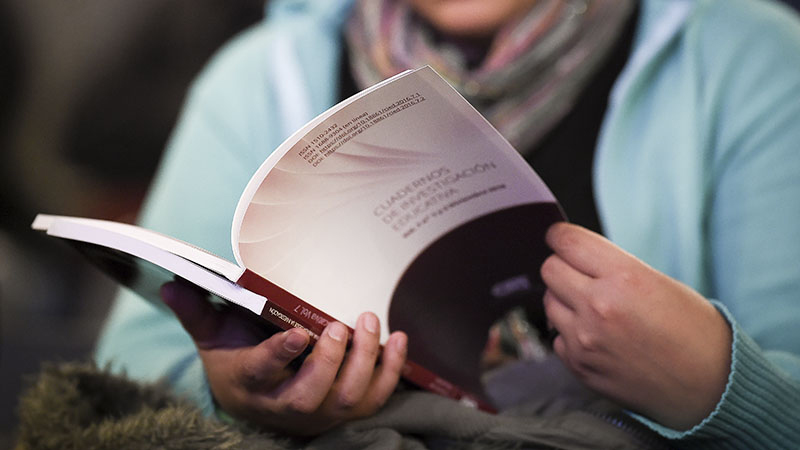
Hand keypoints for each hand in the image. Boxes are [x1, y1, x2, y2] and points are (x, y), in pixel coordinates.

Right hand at [160, 281, 407, 434]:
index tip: (297, 333)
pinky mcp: (345, 410)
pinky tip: (399, 340)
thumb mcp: (213, 337)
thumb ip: (197, 311)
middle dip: (332, 362)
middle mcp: (286, 405)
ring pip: (348, 400)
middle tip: (341, 325)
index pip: (263, 371)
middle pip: (311, 395)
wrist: (255, 402)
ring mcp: (319, 411)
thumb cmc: (236, 360)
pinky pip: (375, 399)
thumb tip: (170, 282)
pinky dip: (391, 371)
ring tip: (368, 322)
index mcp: (251, 382)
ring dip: (365, 362)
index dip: (280, 355)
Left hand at [540, 222, 731, 429]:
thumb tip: (577, 257)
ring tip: (595, 308)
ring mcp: (585, 339)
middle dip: (562, 266)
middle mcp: (598, 307)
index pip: (567, 242)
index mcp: (624, 278)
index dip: (560, 236)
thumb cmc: (695, 332)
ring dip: (565, 300)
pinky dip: (570, 333)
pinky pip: (557, 336)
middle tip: (580, 273)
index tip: (560, 237)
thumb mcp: (661, 282)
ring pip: (549, 302)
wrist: (711, 389)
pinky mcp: (579, 366)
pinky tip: (598, 337)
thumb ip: (614, 267)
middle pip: (549, 269)